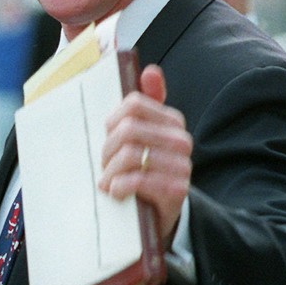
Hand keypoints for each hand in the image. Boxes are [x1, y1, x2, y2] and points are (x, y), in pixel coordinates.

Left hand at [98, 64, 192, 246]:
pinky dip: (119, 186)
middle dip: (108, 149)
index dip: (111, 122)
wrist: (161, 213)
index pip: (133, 105)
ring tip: (108, 181)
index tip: (107, 138)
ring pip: (131, 154)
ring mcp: (182, 166)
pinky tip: (115, 192)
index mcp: (172, 122)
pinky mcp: (176, 191)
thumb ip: (145, 104)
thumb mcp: (140, 137)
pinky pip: (138, 179)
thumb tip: (151, 70)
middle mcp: (181, 141)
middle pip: (129, 129)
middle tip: (104, 165)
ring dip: (110, 171)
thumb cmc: (143, 170)